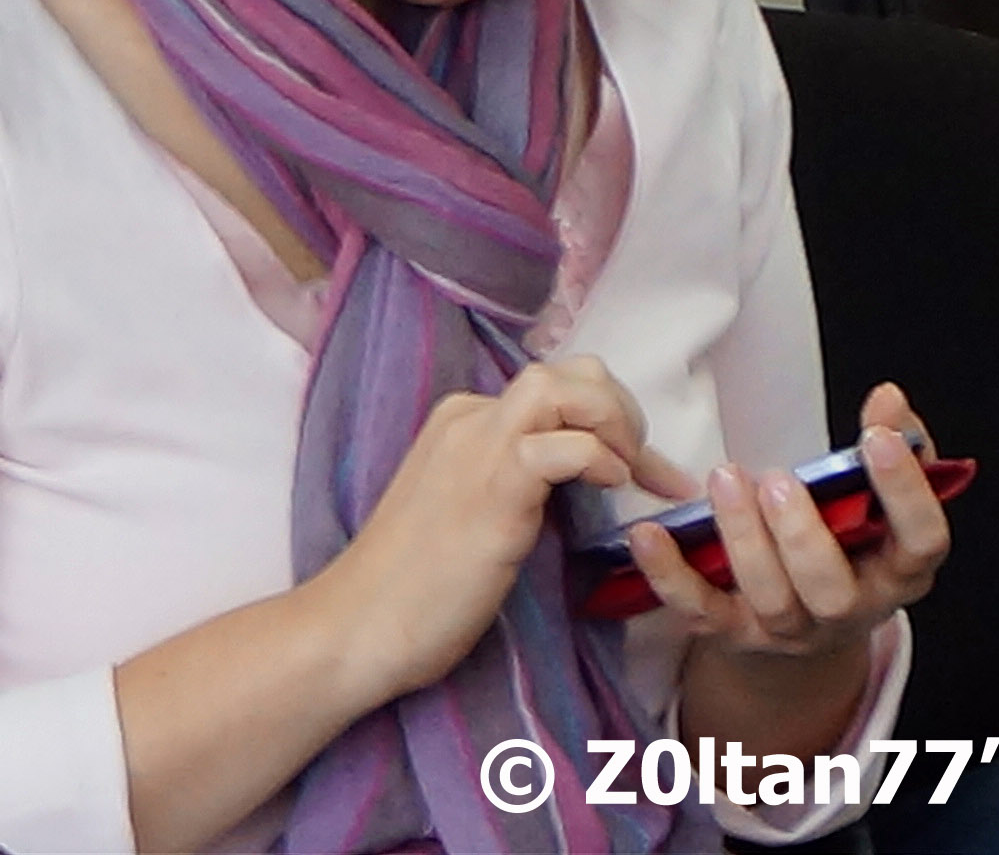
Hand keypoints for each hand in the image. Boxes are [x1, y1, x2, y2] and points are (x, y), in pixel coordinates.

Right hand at [307, 357, 671, 705]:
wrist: (357, 626)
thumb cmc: (413, 588)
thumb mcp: (469, 513)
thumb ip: (512, 484)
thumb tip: (577, 483)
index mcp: (464, 421)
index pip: (554, 386)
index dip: (608, 417)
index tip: (641, 468)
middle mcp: (471, 420)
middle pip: (569, 372)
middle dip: (621, 409)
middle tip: (642, 467)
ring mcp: (479, 449)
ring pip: (566, 387)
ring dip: (616, 422)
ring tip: (630, 473)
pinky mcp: (494, 491)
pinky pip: (564, 446)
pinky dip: (600, 458)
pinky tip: (611, 490)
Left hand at [632, 384, 951, 667]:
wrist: (810, 621)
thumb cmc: (850, 537)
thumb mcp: (882, 497)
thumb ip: (895, 444)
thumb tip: (889, 398)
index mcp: (900, 569)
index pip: (922, 540)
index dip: (905, 493)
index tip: (876, 438)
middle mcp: (851, 609)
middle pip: (833, 591)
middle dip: (804, 536)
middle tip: (779, 479)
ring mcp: (792, 629)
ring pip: (771, 601)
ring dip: (745, 541)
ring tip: (726, 479)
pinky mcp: (735, 633)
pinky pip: (700, 612)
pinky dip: (671, 575)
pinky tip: (649, 532)